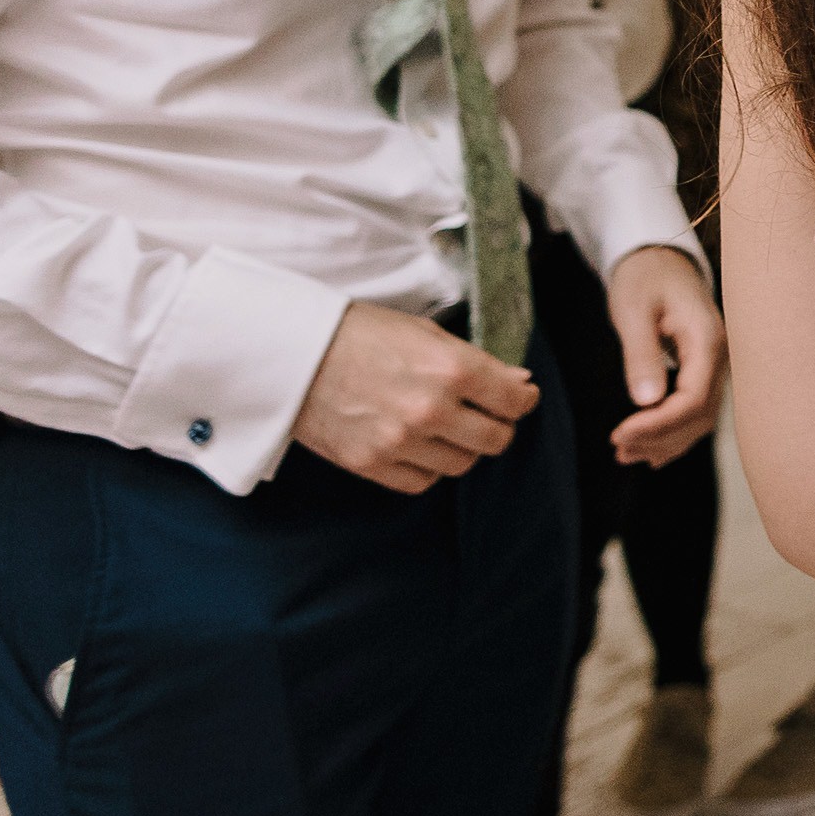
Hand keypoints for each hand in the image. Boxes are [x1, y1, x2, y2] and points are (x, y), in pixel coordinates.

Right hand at [293, 303, 538, 492]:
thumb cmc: (359, 333)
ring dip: (462, 448)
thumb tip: (519, 385)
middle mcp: (431, 409)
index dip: (523, 399)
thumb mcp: (424, 333)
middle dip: (498, 426)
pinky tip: (419, 446)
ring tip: (447, 428)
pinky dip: (428, 468)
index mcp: (450, 368)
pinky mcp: (371, 464)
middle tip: (487, 415)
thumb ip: (475, 362)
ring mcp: (400, 441)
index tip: (519, 396)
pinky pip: (421, 482)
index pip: (514, 401)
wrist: (292, 353)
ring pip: (461, 463)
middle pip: (495, 439)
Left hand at [603, 244, 723, 465]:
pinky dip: (674, 432)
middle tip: (618, 448)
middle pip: (700, 415)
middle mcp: (721, 358)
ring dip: (666, 441)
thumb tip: (646, 402)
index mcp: (708, 341)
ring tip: (626, 454)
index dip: (659, 424)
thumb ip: (641, 354)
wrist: (660, 258)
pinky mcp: (705, 370)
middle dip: (660, 437)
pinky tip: (650, 449)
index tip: (620, 434)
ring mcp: (716, 365)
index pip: (693, 399)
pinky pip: (696, 409)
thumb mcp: (634, 310)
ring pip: (700, 418)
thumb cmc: (644, 278)